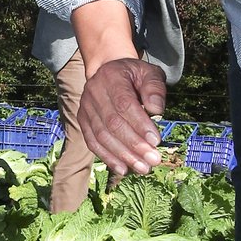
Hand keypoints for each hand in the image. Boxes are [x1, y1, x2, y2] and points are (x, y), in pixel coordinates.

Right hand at [78, 57, 167, 179]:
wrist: (108, 72)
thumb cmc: (134, 76)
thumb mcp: (149, 73)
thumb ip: (155, 88)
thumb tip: (157, 110)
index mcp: (112, 77)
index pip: (124, 104)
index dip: (139, 124)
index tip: (156, 141)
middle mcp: (94, 92)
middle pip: (112, 123)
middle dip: (134, 145)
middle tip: (153, 160)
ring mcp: (85, 108)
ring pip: (102, 136)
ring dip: (123, 155)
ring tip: (143, 168)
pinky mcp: (83, 121)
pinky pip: (93, 143)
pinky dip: (108, 158)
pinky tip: (124, 169)